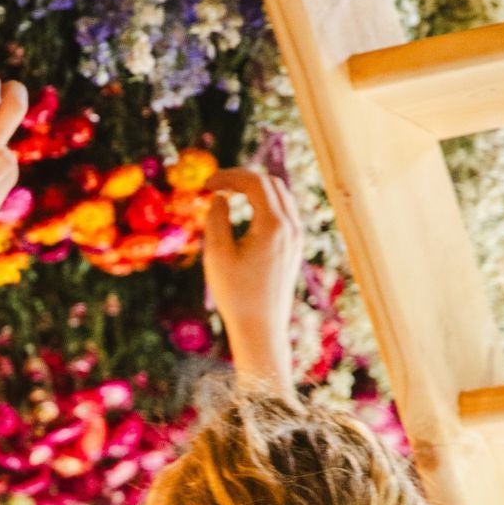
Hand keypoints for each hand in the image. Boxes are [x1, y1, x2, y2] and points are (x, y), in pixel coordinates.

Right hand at [203, 166, 303, 392]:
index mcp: (273, 226)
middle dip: (242, 179)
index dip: (229, 176)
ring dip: (255, 190)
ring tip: (230, 195)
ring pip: (280, 195)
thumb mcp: (217, 256)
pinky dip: (265, 203)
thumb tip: (220, 197)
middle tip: (217, 187)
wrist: (261, 328)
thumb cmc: (235, 295)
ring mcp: (297, 237)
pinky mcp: (295, 248)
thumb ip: (216, 219)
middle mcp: (291, 227)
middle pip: (271, 183)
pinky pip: (284, 212)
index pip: (255, 182)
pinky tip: (247, 213)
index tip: (207, 185)